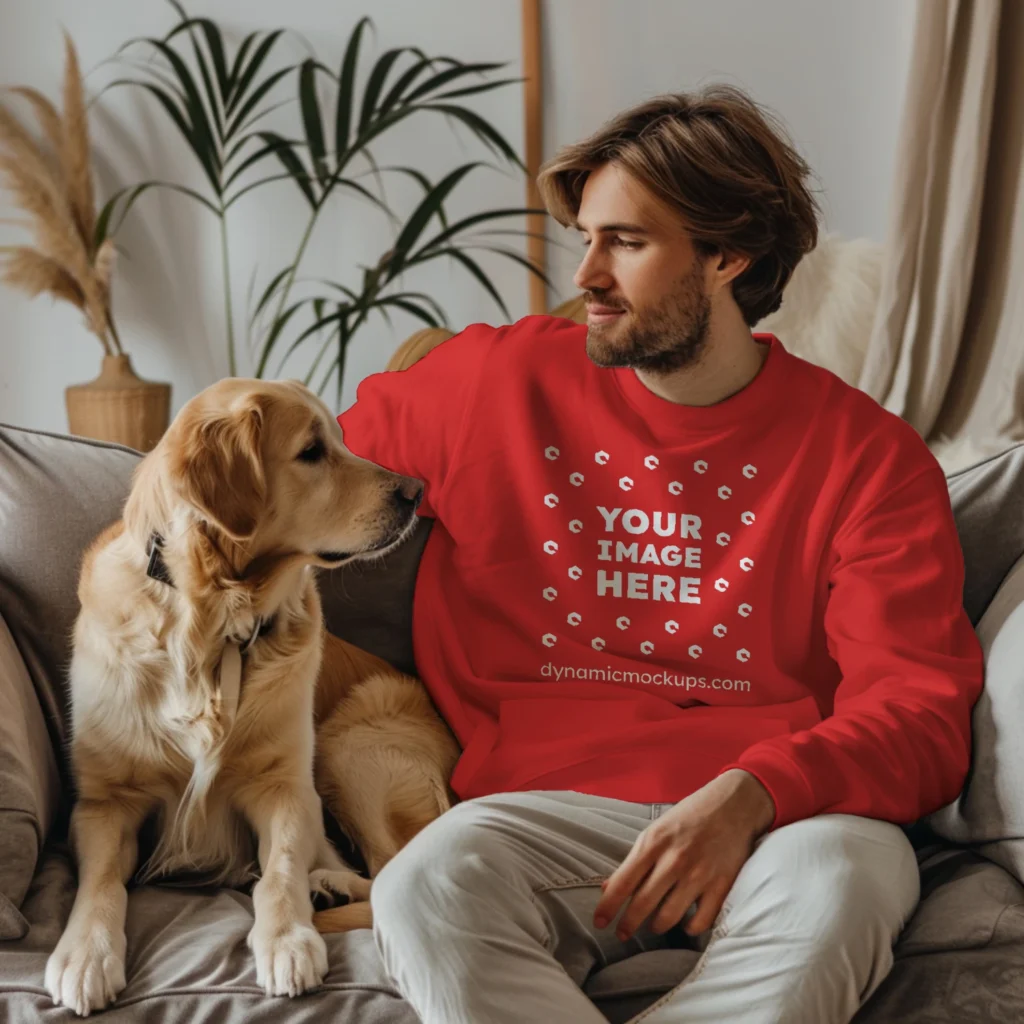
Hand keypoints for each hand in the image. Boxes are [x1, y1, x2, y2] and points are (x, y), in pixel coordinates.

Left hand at [594, 769, 774, 940]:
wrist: (733, 804)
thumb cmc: (689, 816)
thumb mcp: (656, 830)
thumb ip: (635, 860)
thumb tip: (608, 888)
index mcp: (654, 842)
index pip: (623, 882)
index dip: (608, 907)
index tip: (598, 922)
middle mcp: (675, 859)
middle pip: (643, 903)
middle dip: (628, 924)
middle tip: (621, 934)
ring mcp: (700, 874)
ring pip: (669, 917)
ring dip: (657, 926)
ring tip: (654, 925)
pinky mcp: (722, 885)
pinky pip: (701, 921)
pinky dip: (689, 928)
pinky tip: (685, 923)